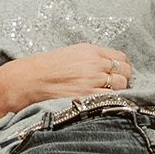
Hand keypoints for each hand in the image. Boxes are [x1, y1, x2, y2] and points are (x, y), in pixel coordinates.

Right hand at [0, 43, 131, 116]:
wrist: (29, 79)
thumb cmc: (46, 67)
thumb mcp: (71, 54)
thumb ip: (92, 58)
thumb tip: (109, 67)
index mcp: (90, 51)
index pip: (121, 58)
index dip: (122, 67)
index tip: (118, 73)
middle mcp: (94, 64)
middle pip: (125, 72)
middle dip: (122, 79)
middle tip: (114, 86)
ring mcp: (92, 81)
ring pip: (121, 86)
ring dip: (118, 91)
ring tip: (107, 94)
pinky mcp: (88, 96)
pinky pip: (112, 98)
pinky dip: (112, 101)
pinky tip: (103, 102)